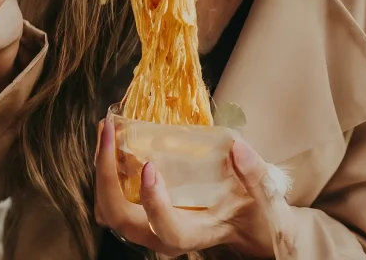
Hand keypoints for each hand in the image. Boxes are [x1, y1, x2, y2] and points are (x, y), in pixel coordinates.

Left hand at [94, 118, 294, 257]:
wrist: (247, 226)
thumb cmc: (254, 214)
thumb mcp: (264, 196)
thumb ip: (255, 174)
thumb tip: (237, 146)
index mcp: (193, 235)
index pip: (166, 229)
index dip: (153, 202)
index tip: (149, 167)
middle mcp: (162, 236)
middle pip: (120, 218)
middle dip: (107, 176)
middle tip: (110, 133)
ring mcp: (147, 226)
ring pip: (108, 208)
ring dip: (102, 170)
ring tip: (106, 129)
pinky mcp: (141, 211)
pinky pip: (112, 195)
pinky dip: (107, 168)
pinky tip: (113, 137)